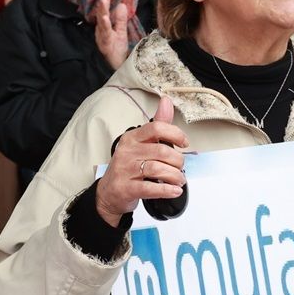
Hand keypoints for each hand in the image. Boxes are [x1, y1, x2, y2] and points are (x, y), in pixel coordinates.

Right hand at [93, 0, 134, 70]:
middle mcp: (102, 32)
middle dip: (102, 5)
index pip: (104, 13)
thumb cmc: (118, 50)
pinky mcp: (106, 47)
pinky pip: (105, 37)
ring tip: (103, 2)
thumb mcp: (121, 32)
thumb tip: (122, 4)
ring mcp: (103, 40)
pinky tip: (105, 20)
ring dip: (102, 13)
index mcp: (105, 28)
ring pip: (102, 25)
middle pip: (101, 17)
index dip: (104, 2)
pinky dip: (104, 28)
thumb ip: (120, 19)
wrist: (117, 68)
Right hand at [96, 95, 186, 225]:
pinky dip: (166, 190)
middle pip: (161, 151)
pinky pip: (150, 188)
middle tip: (180, 167)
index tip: (184, 143)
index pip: (156, 128)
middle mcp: (127, 152)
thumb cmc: (128, 167)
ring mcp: (124, 170)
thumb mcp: (141, 144)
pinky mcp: (125, 188)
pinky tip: (174, 190)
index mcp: (132, 137)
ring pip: (157, 169)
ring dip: (175, 176)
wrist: (109, 193)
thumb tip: (166, 101)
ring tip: (179, 180)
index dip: (175, 134)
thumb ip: (158, 125)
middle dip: (178, 161)